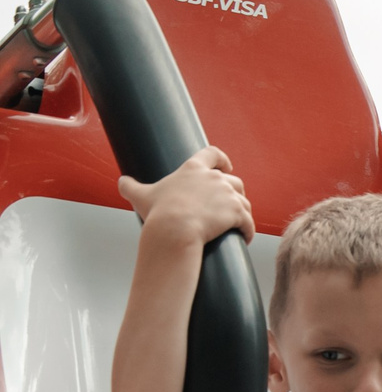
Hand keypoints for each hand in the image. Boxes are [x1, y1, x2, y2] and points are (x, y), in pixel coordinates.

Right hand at [118, 146, 252, 247]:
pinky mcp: (238, 213)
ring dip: (243, 214)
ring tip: (236, 227)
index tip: (227, 166)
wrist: (175, 229)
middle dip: (235, 194)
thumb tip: (122, 182)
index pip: (213, 154)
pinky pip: (249, 223)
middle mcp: (216, 178)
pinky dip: (248, 231)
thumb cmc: (158, 212)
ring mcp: (229, 195)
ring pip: (244, 203)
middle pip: (235, 182)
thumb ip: (130, 186)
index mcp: (194, 168)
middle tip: (229, 208)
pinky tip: (245, 238)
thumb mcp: (140, 195)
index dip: (222, 159)